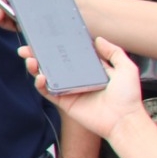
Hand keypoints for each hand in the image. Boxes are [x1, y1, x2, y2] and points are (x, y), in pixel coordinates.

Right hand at [23, 35, 144, 139]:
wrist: (123, 120)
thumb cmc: (128, 97)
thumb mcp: (127, 69)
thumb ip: (114, 52)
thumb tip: (98, 39)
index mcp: (90, 69)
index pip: (70, 54)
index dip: (58, 46)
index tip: (47, 38)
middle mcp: (77, 78)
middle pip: (54, 63)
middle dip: (39, 54)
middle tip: (28, 48)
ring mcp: (69, 90)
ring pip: (47, 76)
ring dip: (36, 67)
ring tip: (30, 60)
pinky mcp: (64, 102)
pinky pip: (47, 92)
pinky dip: (40, 84)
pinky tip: (40, 77)